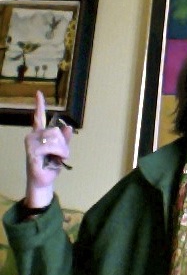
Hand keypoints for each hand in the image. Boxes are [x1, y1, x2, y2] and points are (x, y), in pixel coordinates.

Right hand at [24, 91, 73, 207]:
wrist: (44, 181)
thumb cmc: (50, 165)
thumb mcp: (61, 151)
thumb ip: (65, 139)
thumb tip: (68, 126)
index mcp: (39, 134)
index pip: (39, 116)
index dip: (39, 104)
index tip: (39, 93)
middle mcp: (33, 136)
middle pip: (56, 130)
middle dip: (63, 143)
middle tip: (61, 155)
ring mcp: (31, 143)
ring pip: (55, 137)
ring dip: (62, 149)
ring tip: (57, 158)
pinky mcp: (32, 151)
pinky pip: (51, 146)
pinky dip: (58, 153)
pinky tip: (52, 160)